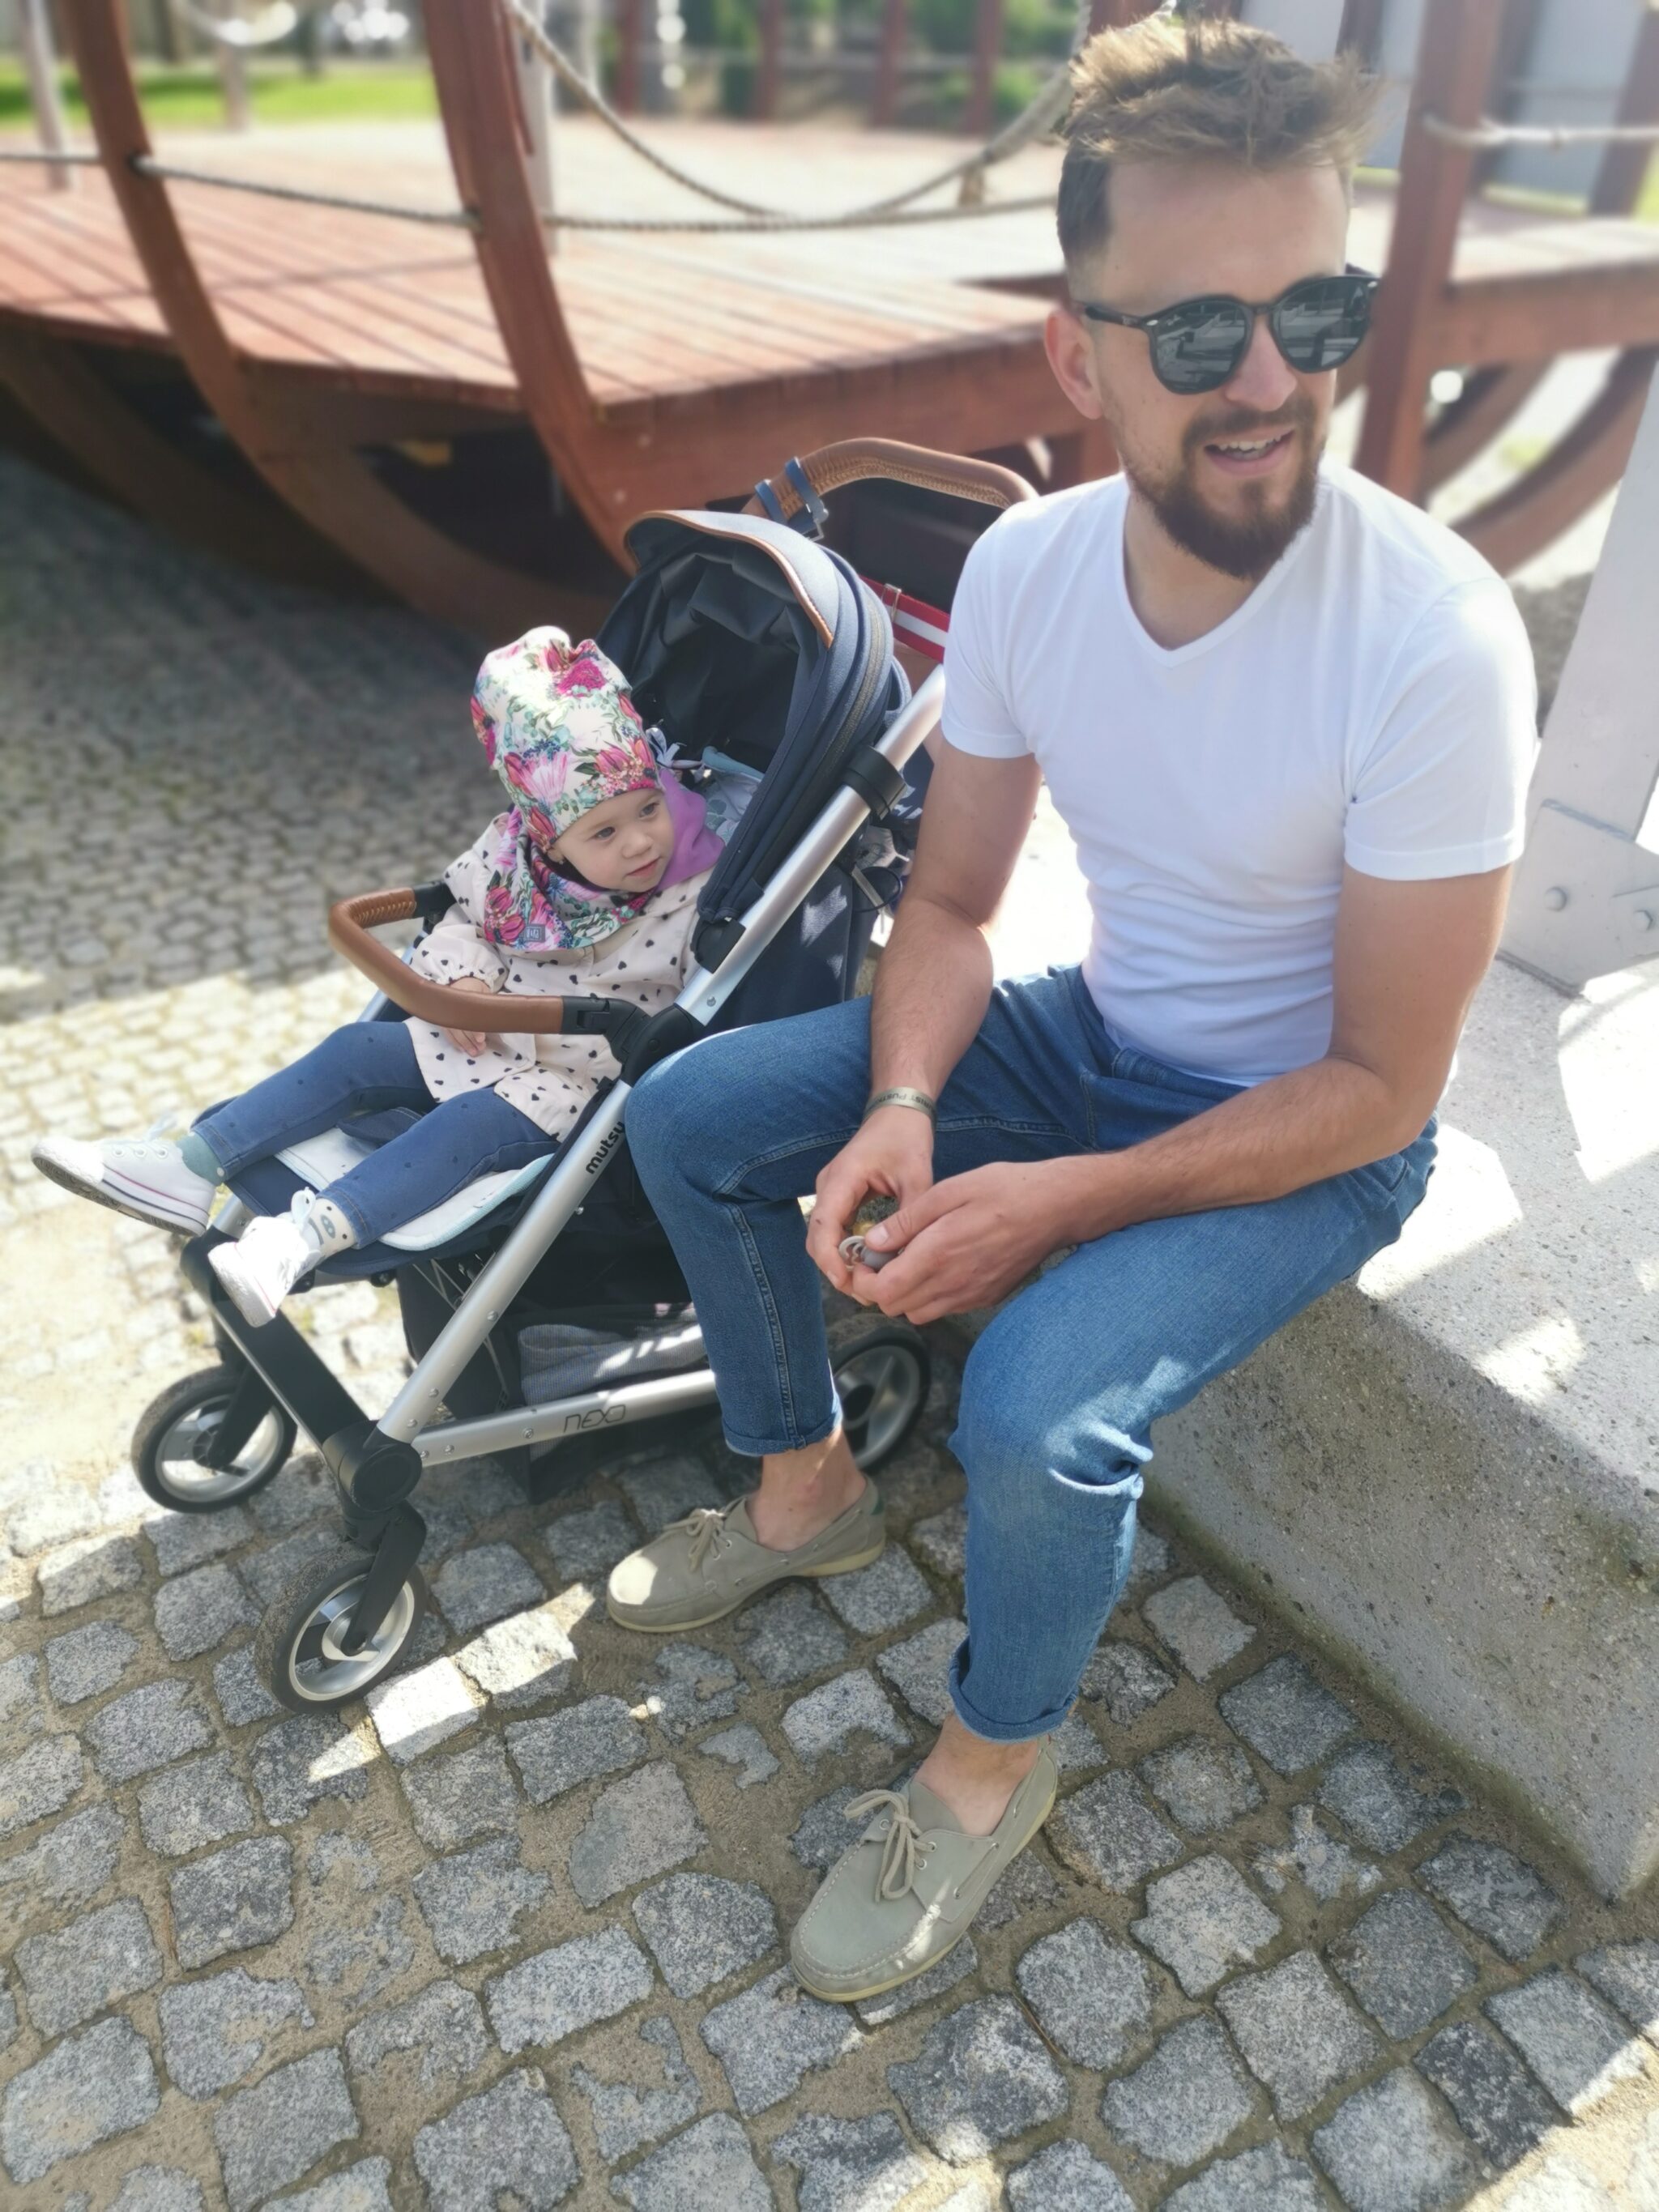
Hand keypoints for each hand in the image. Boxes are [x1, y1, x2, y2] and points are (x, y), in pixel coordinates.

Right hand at [437, 980, 497, 1057]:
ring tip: (474, 1052)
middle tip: (481, 1049)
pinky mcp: (443, 1020)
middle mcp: (452, 1005)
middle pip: (460, 1026)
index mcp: (463, 995)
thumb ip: (488, 1005)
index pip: (468, 1016)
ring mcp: (446, 1013)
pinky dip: (455, 1042)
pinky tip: (463, 1049)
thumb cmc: (477, 990)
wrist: (463, 982)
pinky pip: (447, 1034)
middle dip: (470, 1040)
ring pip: (453, 1032)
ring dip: (464, 1044)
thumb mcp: (484, 994)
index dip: (475, 1029)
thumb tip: (496, 1022)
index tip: (481, 1038)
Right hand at [805, 1106, 935, 1298]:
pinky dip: (845, 1248)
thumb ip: (909, 1217)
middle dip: (834, 1267)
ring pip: (823, 1235)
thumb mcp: (917, 1176)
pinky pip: (834, 1227)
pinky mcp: (839, 1194)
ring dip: (839, 1260)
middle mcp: (829, 1185)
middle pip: (817, 1237)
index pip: (823, 1225)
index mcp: (843, 1178)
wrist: (899, 1110)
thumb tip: (904, 1257)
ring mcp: (831, 1190)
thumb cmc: (906, 1137)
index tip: (845, 1282)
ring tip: (866, 1283)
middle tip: (863, 1292)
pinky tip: (866, 1263)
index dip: (829, 1259)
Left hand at [853, 1159, 1075, 1326]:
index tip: (864, 1259)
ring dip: (906, 1293)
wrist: (1055, 1208)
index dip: (864, 1279)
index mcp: (937, 1254)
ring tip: (911, 1261)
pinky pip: (945, 1308)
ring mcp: (971, 1295)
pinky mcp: (985, 1298)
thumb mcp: (949, 1191)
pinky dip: (932, 1295)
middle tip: (884, 1258)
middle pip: (896, 1307)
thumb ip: (907, 1221)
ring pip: (919, 1313)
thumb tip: (873, 1242)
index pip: (883, 1291)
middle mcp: (952, 1283)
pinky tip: (940, 1265)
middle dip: (880, 1287)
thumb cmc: (1004, 1191)